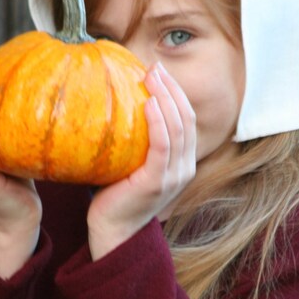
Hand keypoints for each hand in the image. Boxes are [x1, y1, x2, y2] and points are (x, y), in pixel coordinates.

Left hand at [87, 62, 196, 259]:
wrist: (112, 231)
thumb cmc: (115, 197)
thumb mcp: (130, 164)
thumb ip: (134, 141)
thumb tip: (116, 106)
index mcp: (182, 163)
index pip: (187, 120)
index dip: (176, 94)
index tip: (159, 72)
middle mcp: (184, 168)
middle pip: (187, 118)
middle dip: (172, 89)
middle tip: (154, 68)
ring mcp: (174, 176)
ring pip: (179, 128)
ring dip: (166, 98)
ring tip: (151, 77)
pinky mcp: (157, 181)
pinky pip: (163, 145)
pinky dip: (159, 121)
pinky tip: (148, 103)